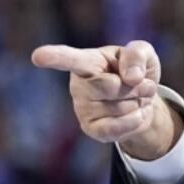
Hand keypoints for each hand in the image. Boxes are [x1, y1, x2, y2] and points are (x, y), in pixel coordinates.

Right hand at [31, 40, 181, 159]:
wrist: (145, 101)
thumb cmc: (136, 72)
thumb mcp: (144, 54)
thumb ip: (137, 55)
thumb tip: (131, 77)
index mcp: (88, 61)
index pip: (69, 59)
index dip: (54, 57)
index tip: (38, 56)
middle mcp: (78, 85)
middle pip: (109, 86)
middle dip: (135, 87)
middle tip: (141, 84)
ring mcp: (82, 108)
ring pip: (119, 107)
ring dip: (138, 103)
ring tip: (135, 98)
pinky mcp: (91, 129)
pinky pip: (115, 128)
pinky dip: (134, 121)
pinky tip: (137, 114)